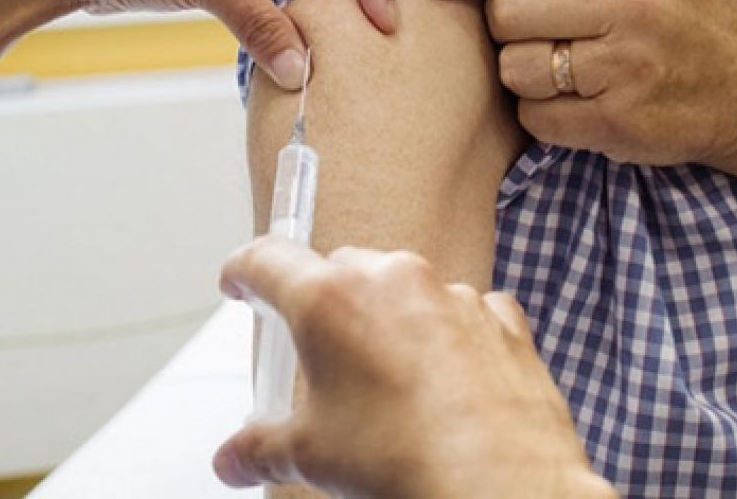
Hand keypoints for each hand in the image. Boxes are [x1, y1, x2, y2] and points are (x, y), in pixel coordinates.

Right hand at [213, 238, 609, 498]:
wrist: (500, 483)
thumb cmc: (404, 459)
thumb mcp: (311, 456)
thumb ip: (261, 448)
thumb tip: (236, 459)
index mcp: (329, 299)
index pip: (267, 259)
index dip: (244, 270)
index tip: (240, 281)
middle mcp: (391, 279)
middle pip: (339, 270)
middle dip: (324, 304)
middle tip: (319, 354)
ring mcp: (450, 293)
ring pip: (404, 288)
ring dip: (389, 320)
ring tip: (387, 383)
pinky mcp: (499, 318)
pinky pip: (463, 311)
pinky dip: (449, 335)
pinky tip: (446, 382)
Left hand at [416, 0, 736, 167]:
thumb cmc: (687, 12)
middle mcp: (637, 3)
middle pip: (509, 7)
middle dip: (505, 18)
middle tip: (538, 24)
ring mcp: (628, 68)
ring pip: (514, 65)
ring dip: (522, 67)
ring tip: (565, 62)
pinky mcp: (620, 124)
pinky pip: (534, 116)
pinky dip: (542, 111)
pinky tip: (579, 98)